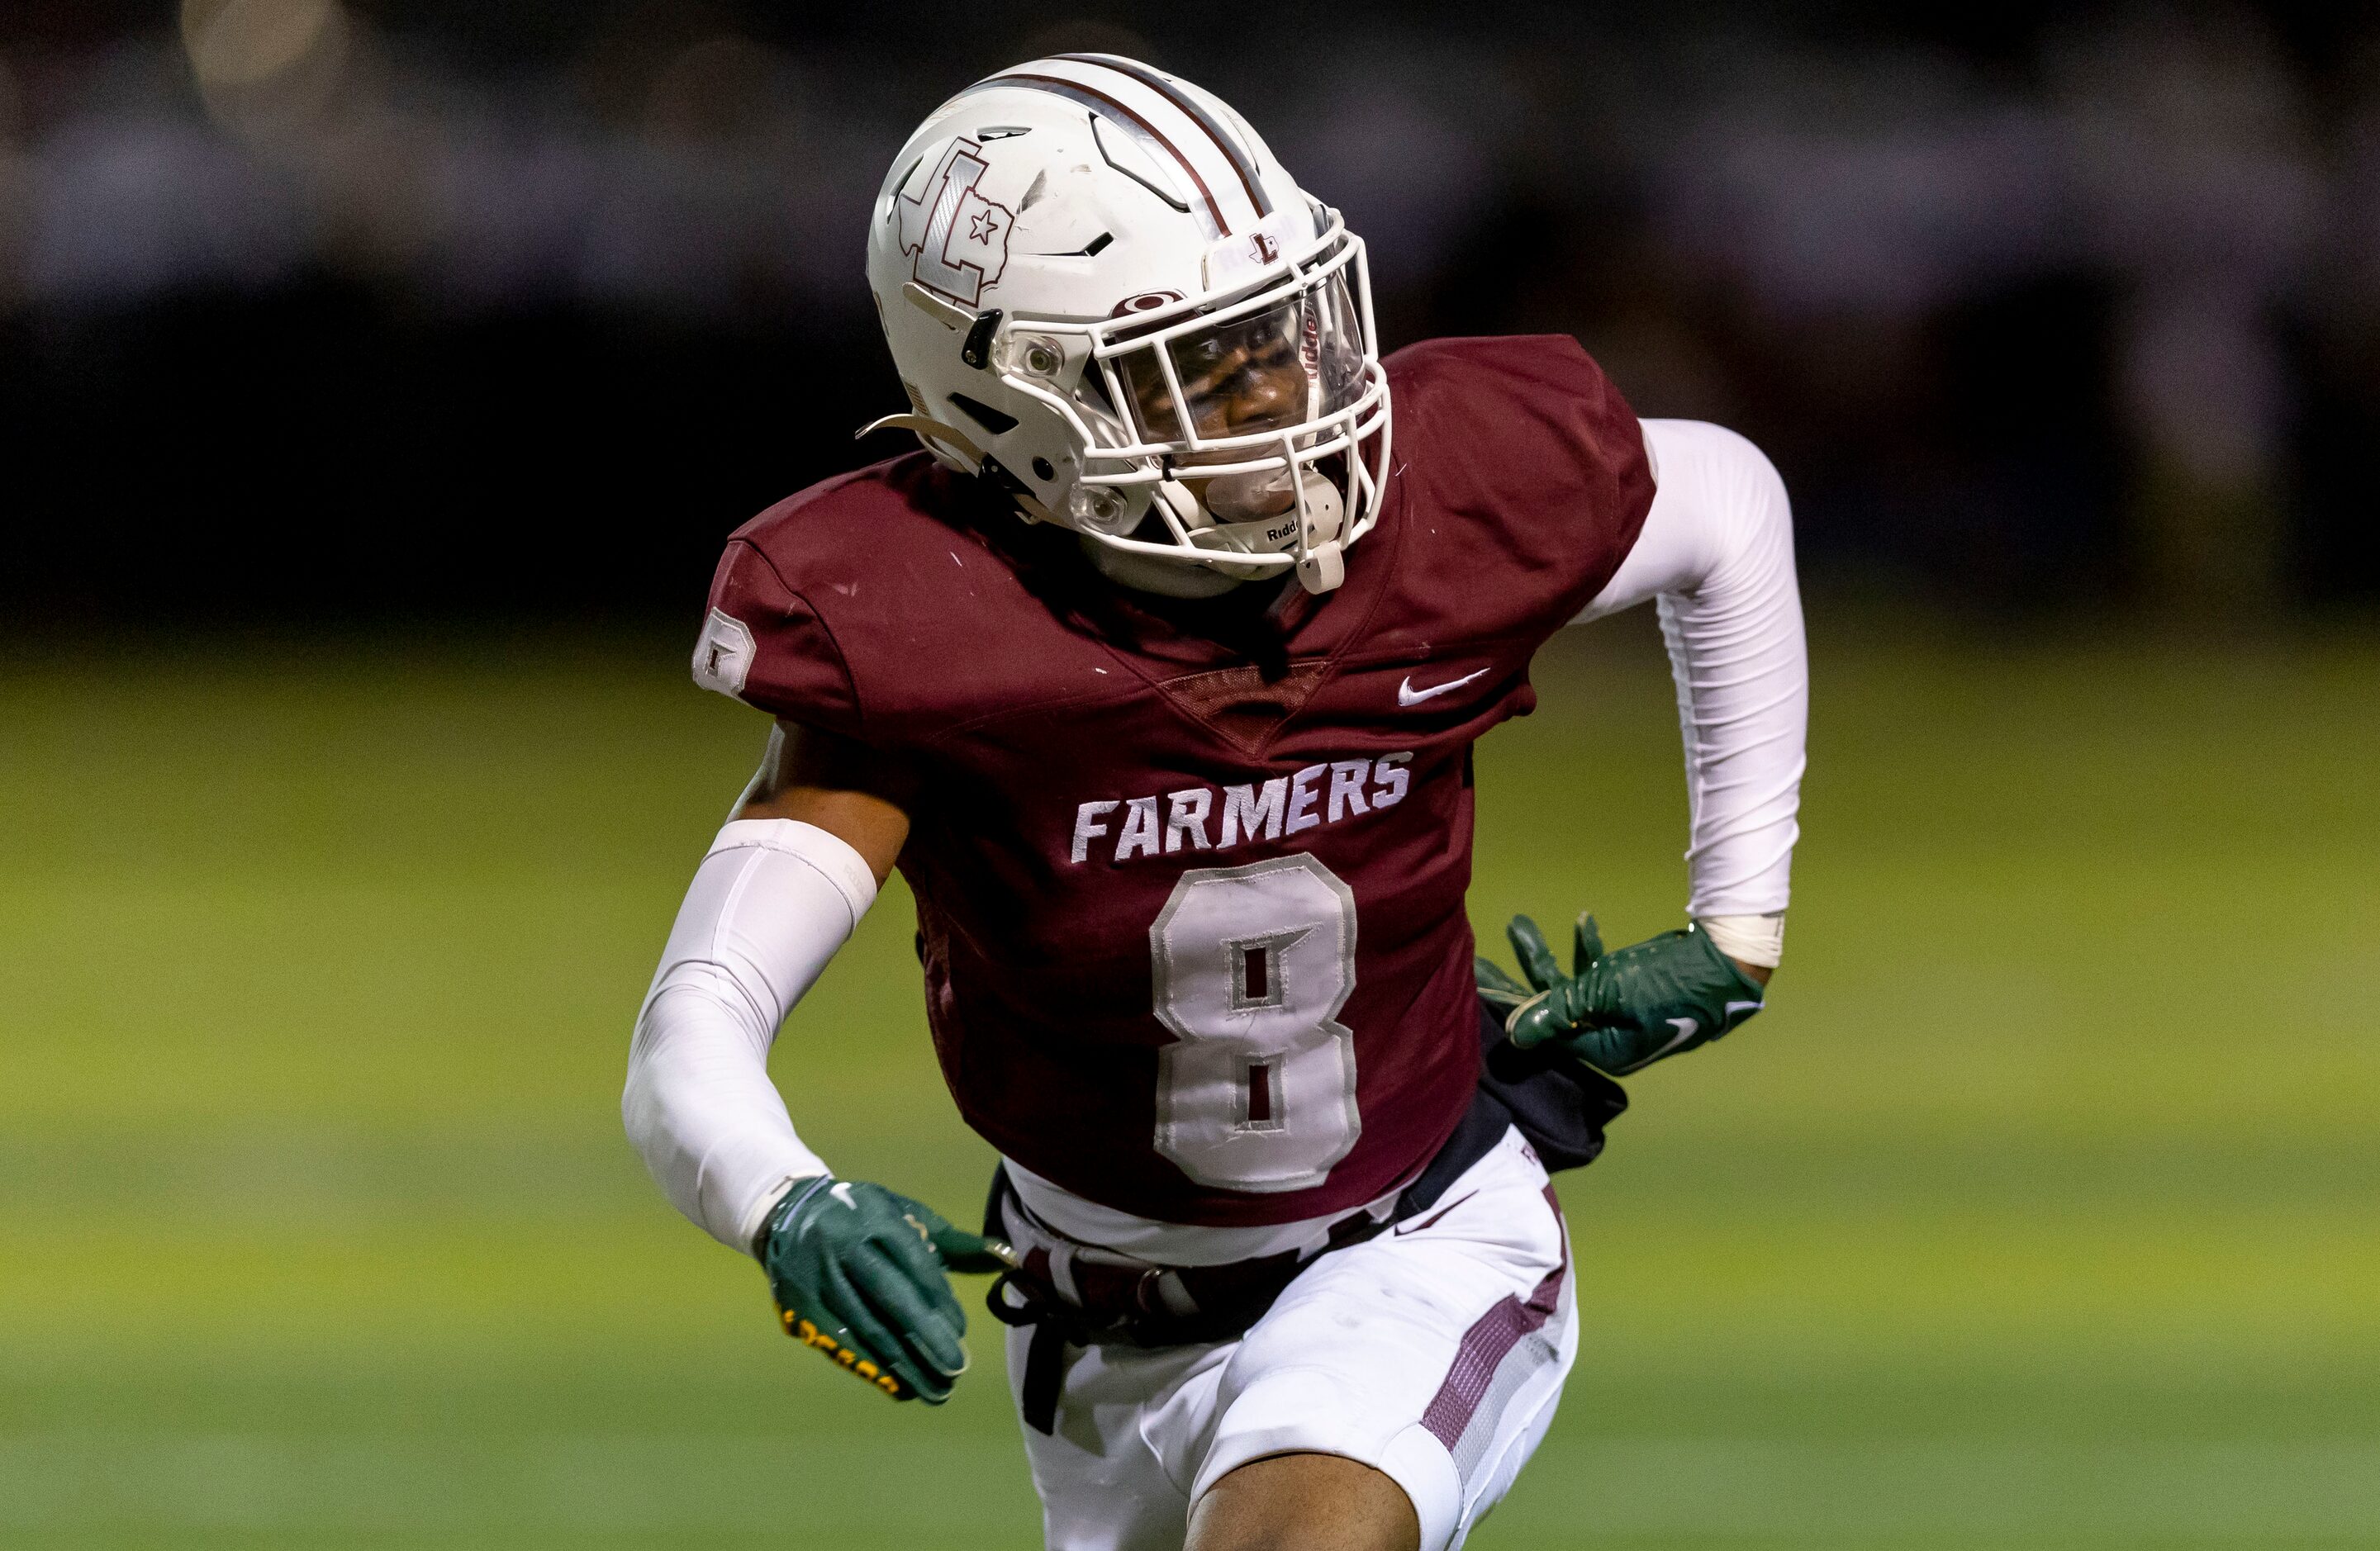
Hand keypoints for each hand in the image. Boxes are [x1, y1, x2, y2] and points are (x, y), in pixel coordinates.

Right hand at [757, 1176, 1013, 1402]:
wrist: (789, 1214)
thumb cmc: (864, 1217)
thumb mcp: (905, 1215)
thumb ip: (953, 1243)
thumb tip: (1005, 1258)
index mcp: (873, 1218)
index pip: (911, 1263)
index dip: (937, 1299)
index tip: (961, 1331)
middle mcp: (841, 1247)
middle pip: (886, 1298)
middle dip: (923, 1337)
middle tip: (955, 1369)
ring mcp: (816, 1278)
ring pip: (863, 1328)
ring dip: (901, 1364)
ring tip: (936, 1390)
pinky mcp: (798, 1307)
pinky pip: (838, 1345)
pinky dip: (872, 1369)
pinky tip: (900, 1387)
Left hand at [1475, 914, 1767, 1076]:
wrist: (1727, 959)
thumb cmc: (1667, 981)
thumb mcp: (1606, 993)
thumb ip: (1559, 1009)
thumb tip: (1515, 1035)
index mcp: (1604, 1051)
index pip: (1546, 1033)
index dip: (1512, 1008)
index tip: (1480, 984)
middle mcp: (1610, 1038)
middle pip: (1552, 1009)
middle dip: (1518, 980)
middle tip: (1481, 962)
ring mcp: (1622, 1014)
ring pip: (1572, 985)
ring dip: (1547, 955)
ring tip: (1518, 924)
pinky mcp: (1634, 990)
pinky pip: (1601, 973)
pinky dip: (1589, 950)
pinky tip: (1581, 920)